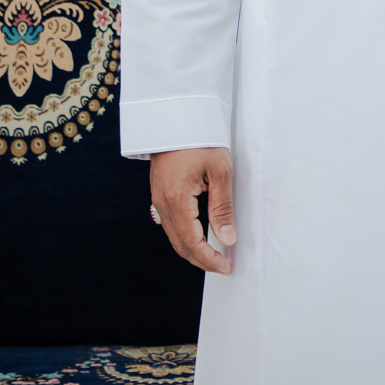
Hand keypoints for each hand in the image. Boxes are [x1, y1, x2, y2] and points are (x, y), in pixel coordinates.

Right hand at [150, 146, 236, 274]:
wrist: (177, 118)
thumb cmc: (201, 140)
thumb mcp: (219, 171)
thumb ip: (222, 208)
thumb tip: (227, 239)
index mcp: (176, 199)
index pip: (192, 243)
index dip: (209, 259)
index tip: (227, 267)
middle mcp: (162, 203)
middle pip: (180, 245)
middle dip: (201, 260)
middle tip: (223, 266)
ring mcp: (158, 199)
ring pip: (174, 237)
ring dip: (193, 250)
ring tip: (215, 256)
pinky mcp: (160, 193)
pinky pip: (171, 224)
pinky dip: (186, 236)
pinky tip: (201, 237)